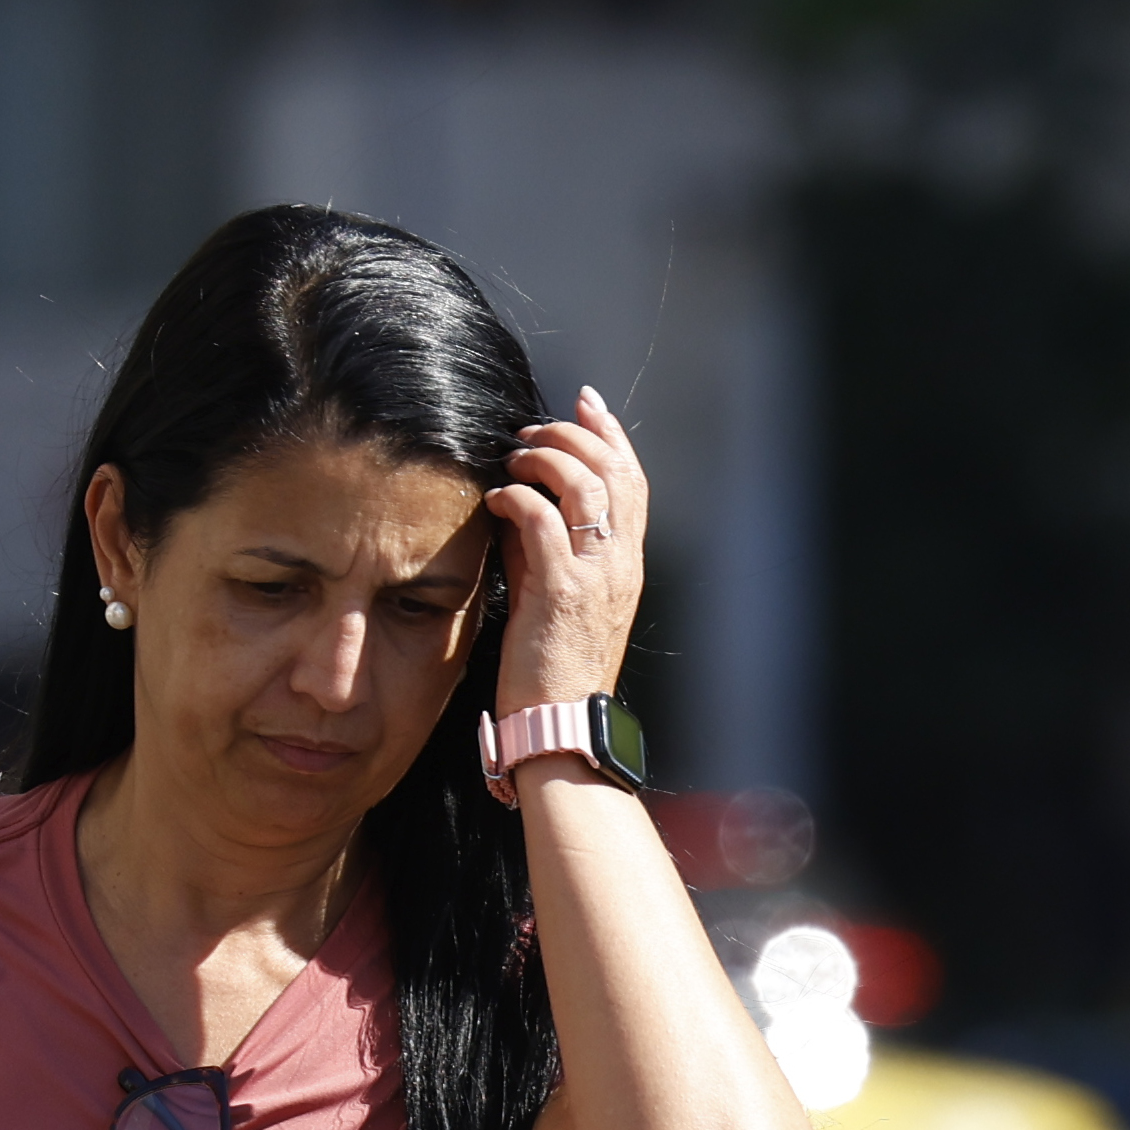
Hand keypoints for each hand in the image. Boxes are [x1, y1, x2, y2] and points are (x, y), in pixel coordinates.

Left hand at [486, 387, 650, 720]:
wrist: (560, 726)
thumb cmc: (552, 671)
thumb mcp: (556, 598)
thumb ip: (544, 551)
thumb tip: (518, 507)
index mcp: (626, 565)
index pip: (633, 481)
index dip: (611, 435)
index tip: (586, 403)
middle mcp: (620, 564)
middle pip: (614, 471)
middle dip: (573, 433)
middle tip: (534, 426)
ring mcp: (596, 576)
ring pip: (585, 485)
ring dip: (545, 458)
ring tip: (514, 457)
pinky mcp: (562, 591)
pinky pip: (543, 520)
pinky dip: (518, 497)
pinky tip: (496, 498)